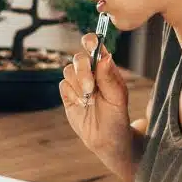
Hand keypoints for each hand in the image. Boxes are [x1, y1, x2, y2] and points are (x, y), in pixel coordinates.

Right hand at [60, 33, 130, 159]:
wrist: (105, 140)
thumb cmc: (117, 118)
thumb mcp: (118, 99)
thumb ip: (110, 78)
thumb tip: (105, 57)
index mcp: (106, 68)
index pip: (96, 46)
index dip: (91, 41)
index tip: (90, 45)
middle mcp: (91, 72)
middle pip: (79, 58)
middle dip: (83, 71)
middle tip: (90, 88)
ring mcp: (78, 83)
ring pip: (69, 71)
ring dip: (78, 85)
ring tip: (89, 100)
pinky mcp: (68, 94)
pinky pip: (63, 85)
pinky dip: (71, 95)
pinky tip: (81, 104)